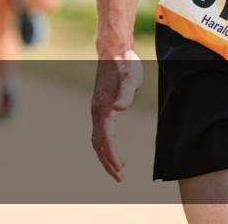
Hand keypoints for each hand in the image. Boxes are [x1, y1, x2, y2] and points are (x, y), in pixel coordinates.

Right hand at [91, 49, 142, 182]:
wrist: (113, 50)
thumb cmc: (124, 64)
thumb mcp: (131, 77)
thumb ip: (126, 93)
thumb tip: (120, 108)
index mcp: (102, 107)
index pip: (105, 138)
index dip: (112, 156)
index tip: (121, 170)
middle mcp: (96, 110)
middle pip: (98, 143)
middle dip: (107, 162)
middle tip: (120, 178)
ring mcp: (97, 108)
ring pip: (97, 138)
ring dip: (105, 155)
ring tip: (118, 169)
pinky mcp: (100, 106)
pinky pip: (100, 131)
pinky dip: (105, 144)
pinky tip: (114, 148)